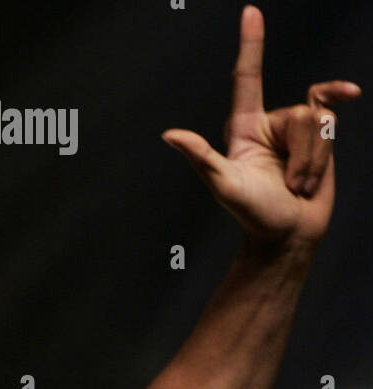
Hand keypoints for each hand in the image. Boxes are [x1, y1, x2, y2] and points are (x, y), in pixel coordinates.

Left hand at [162, 5, 358, 246]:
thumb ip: (201, 157)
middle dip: (300, 156)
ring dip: (313, 161)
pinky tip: (350, 95)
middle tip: (287, 185)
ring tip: (298, 185)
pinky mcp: (319, 137)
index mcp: (244, 129)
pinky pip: (332, 120)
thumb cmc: (254, 214)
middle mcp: (270, 124)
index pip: (247, 79)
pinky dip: (334, 127)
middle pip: (298, 113)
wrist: (289, 234)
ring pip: (318, 122)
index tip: (251, 12)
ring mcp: (296, 130)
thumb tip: (170, 135)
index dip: (251, 45)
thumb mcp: (225, 185)